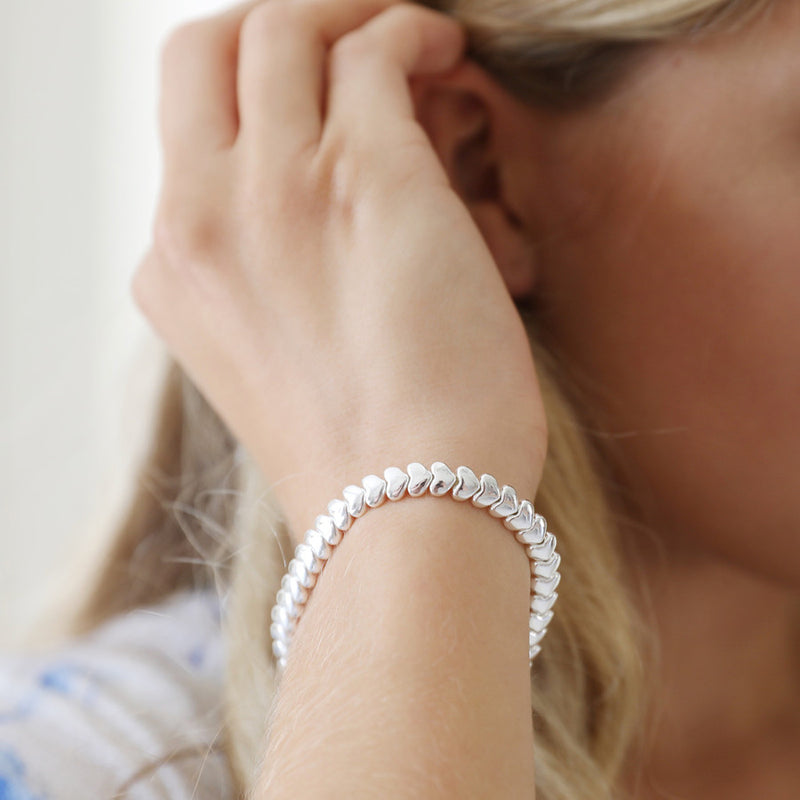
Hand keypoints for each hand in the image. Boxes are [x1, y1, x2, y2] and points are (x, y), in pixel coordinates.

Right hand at [132, 0, 547, 542]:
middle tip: (349, 42)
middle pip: (204, 49)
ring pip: (281, 28)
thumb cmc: (366, 456)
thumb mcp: (275, 361)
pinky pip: (372, 49)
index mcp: (177, 270)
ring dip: (351, 18)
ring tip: (416, 50)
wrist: (408, 515)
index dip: (258, 95)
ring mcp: (272, 191)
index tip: (321, 98)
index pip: (190, 129)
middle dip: (279, 26)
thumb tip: (323, 194)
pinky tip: (447, 61)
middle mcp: (202, 217)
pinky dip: (410, 34)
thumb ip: (269, 273)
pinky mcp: (362, 177)